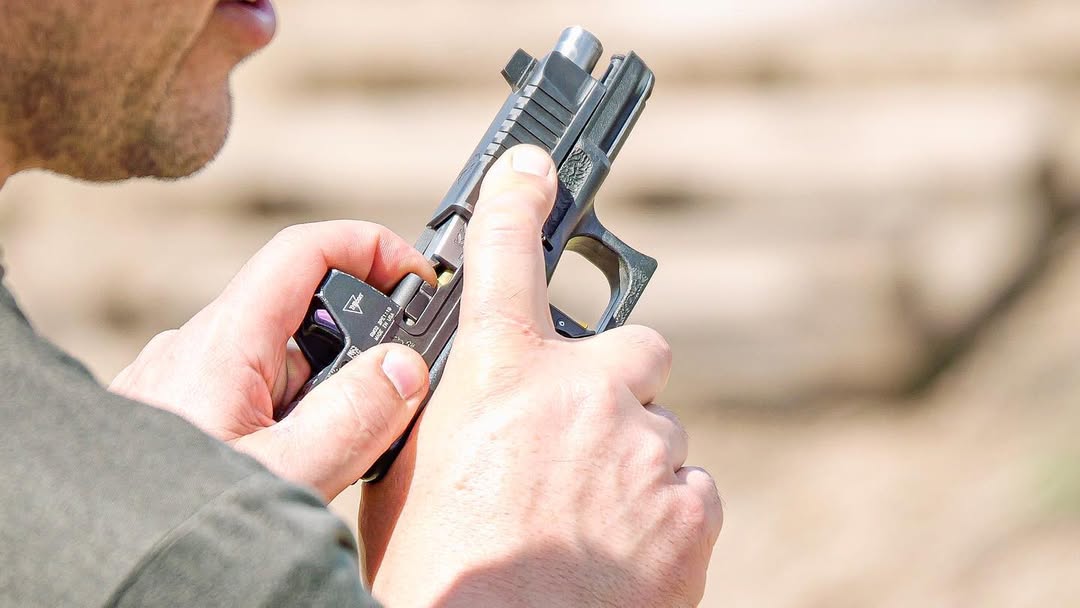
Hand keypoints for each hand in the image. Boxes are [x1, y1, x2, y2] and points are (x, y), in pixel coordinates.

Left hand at [110, 221, 435, 500]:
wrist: (108, 559)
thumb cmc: (172, 519)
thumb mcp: (284, 475)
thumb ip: (352, 418)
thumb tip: (404, 368)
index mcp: (223, 342)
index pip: (304, 251)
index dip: (369, 247)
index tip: (417, 279)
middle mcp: (198, 349)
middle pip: (303, 317)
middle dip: (355, 354)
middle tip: (381, 410)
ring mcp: (184, 383)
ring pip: (280, 365)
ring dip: (320, 400)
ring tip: (323, 463)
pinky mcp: (180, 415)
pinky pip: (251, 397)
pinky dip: (287, 422)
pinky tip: (288, 470)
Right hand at [360, 146, 722, 606]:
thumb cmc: (438, 575)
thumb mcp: (407, 478)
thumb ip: (446, 413)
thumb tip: (463, 394)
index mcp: (500, 376)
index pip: (505, 256)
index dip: (516, 201)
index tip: (531, 171)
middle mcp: (584, 393)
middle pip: (632, 347)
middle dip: (612, 382)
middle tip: (579, 437)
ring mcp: (646, 446)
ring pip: (656, 429)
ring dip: (629, 460)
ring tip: (586, 522)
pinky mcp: (691, 507)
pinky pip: (687, 489)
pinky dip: (661, 513)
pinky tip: (618, 553)